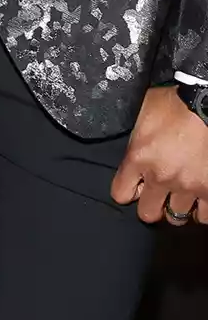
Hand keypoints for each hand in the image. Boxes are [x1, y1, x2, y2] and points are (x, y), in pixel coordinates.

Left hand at [111, 86, 207, 224]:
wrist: (203, 103)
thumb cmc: (173, 103)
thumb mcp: (141, 119)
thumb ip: (136, 143)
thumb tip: (135, 153)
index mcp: (138, 158)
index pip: (120, 194)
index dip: (127, 190)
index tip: (135, 185)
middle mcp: (161, 177)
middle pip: (148, 213)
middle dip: (151, 205)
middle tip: (158, 195)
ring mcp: (188, 185)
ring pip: (177, 217)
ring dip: (177, 207)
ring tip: (181, 196)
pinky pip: (205, 215)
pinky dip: (202, 209)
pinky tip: (200, 199)